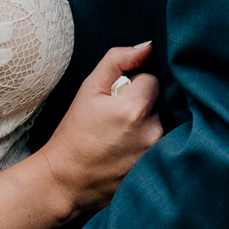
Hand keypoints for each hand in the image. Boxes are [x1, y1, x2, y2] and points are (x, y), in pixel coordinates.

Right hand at [36, 42, 162, 215]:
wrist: (66, 181)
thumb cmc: (74, 134)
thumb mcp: (88, 89)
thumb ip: (118, 60)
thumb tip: (147, 47)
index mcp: (136, 106)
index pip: (152, 79)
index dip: (132, 85)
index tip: (115, 100)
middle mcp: (153, 130)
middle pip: (159, 102)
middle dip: (141, 105)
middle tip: (115, 120)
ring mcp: (157, 153)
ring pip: (161, 124)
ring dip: (146, 125)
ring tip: (119, 137)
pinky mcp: (158, 170)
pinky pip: (162, 146)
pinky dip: (147, 144)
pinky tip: (125, 152)